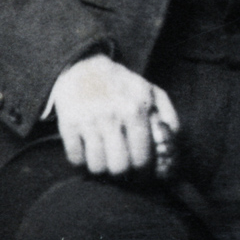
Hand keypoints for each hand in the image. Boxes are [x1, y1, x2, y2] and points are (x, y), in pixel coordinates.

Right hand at [50, 56, 180, 178]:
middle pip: (119, 167)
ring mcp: (88, 119)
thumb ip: (168, 117)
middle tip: (122, 166)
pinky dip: (81, 160)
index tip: (141, 174)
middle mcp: (112, 115)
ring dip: (102, 167)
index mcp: (136, 108)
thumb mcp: (150, 92)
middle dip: (122, 171)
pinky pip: (75, 158)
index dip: (144, 172)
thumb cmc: (121, 84)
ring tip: (105, 158)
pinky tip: (87, 151)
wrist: (83, 65)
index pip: (142, 158)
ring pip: (96, 166)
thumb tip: (172, 144)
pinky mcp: (67, 123)